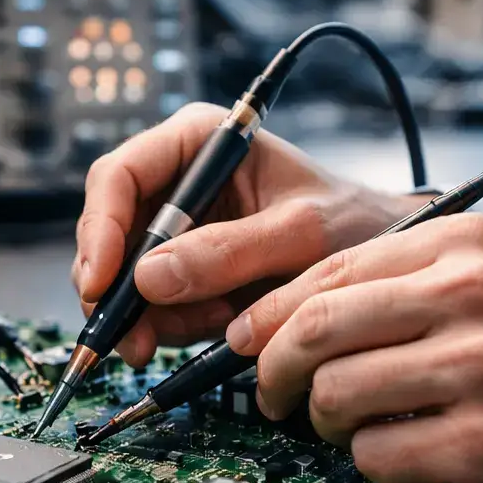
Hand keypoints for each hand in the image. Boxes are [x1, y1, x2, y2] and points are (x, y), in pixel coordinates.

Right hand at [71, 103, 425, 367]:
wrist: (382, 266)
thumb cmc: (352, 224)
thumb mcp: (300, 234)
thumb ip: (228, 252)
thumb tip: (148, 278)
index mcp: (198, 142)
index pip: (119, 176)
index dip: (100, 229)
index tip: (101, 282)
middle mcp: (177, 181)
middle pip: (110, 231)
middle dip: (115, 290)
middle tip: (130, 339)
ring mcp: (176, 230)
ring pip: (124, 277)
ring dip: (150, 315)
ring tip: (209, 326)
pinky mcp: (183, 272)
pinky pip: (152, 305)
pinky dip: (173, 326)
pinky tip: (215, 326)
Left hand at [228, 212, 482, 482]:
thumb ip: (400, 284)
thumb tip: (281, 316)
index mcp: (466, 244)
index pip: (326, 270)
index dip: (268, 316)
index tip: (246, 344)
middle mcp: (473, 295)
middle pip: (315, 330)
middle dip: (271, 373)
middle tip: (272, 399)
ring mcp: (482, 370)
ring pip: (336, 396)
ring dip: (326, 425)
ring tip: (350, 430)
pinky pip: (377, 456)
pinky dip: (373, 465)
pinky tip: (405, 458)